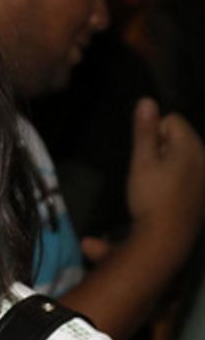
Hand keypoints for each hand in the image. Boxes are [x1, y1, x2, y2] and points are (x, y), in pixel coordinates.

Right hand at [126, 98, 204, 242]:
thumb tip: (147, 100)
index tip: (146, 157)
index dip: (153, 135)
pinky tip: (167, 199)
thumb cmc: (151, 198)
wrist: (167, 240)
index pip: (171, 120)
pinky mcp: (203, 195)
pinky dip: (178, 181)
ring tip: (156, 188)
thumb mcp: (142, 162)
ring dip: (169, 166)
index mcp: (191, 145)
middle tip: (149, 174)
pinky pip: (189, 176)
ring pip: (184, 158)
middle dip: (162, 149)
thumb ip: (145, 131)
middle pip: (179, 138)